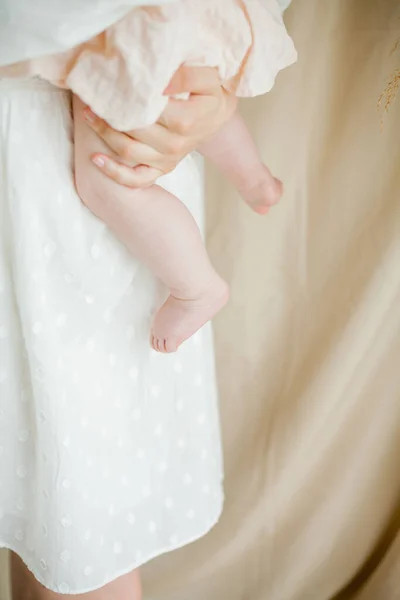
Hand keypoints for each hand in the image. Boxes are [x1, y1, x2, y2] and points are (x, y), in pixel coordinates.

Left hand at [84, 66, 236, 186]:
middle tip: (92, 96)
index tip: (111, 83)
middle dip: (110, 115)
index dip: (127, 99)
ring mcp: (168, 159)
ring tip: (88, 116)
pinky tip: (96, 159)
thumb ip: (187, 76)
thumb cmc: (209, 93)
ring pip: (129, 152)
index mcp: (186, 121)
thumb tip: (160, 84)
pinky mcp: (162, 169)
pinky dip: (115, 173)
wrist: (216, 116)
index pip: (150, 111)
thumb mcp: (207, 78)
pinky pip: (137, 179)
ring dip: (105, 135)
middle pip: (134, 131)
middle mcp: (176, 144)